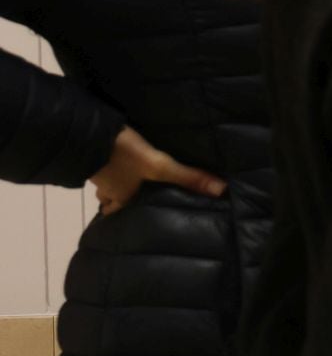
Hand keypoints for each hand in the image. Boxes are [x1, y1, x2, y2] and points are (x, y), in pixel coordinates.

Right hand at [90, 127, 226, 215]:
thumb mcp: (159, 166)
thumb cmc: (123, 156)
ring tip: (129, 179)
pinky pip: (101, 166)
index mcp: (121, 197)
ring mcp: (97, 172)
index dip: (125, 218)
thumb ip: (188, 178)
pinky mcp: (92, 154)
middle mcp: (107, 188)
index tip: (135, 221)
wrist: (86, 134)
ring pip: (106, 183)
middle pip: (111, 200)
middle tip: (135, 199)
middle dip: (120, 200)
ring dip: (115, 183)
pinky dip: (109, 165)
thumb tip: (221, 191)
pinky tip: (118, 158)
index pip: (118, 214)